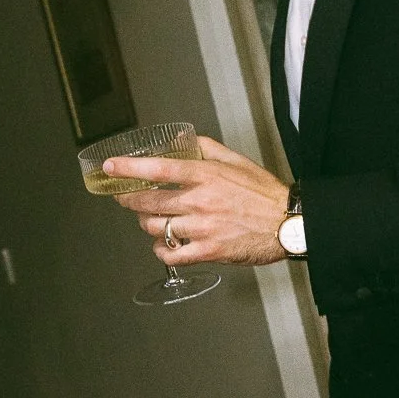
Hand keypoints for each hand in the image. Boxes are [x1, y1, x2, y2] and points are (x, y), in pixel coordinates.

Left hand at [105, 135, 291, 264]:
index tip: (110, 167)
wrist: (288, 223)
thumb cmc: (263, 192)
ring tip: (150, 220)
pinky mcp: (209, 251)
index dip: (130, 168)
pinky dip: (161, 250)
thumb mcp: (236, 160)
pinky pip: (172, 254)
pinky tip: (164, 244)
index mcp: (206, 176)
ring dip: (146, 224)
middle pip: (148, 202)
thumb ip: (204, 148)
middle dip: (128, 199)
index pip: (159, 170)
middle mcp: (201, 201)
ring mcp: (203, 228)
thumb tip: (179, 143)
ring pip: (156, 228)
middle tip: (123, 197)